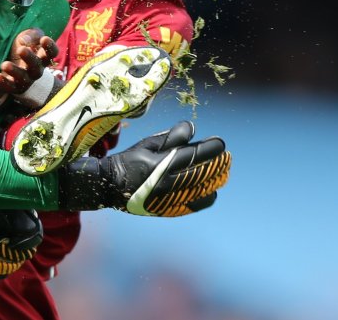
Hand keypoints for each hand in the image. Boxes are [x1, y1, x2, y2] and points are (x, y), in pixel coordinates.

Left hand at [0, 28, 58, 96]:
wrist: (15, 65)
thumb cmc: (24, 46)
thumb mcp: (30, 36)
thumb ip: (31, 35)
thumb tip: (24, 40)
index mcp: (43, 56)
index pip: (52, 52)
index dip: (50, 47)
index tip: (44, 39)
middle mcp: (36, 69)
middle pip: (36, 66)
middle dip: (29, 58)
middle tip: (21, 49)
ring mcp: (26, 79)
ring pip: (23, 78)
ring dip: (14, 71)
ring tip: (5, 65)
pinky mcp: (14, 87)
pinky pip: (10, 87)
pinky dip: (4, 83)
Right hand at [59, 121, 230, 215]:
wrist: (110, 187)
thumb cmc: (130, 160)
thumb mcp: (147, 144)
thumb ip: (170, 138)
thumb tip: (192, 128)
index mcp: (162, 164)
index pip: (194, 155)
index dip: (211, 149)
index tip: (221, 143)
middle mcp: (167, 183)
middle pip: (203, 174)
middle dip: (218, 164)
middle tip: (226, 157)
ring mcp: (169, 199)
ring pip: (203, 191)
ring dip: (216, 180)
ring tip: (222, 173)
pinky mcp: (169, 209)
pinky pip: (195, 205)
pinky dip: (206, 196)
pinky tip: (210, 189)